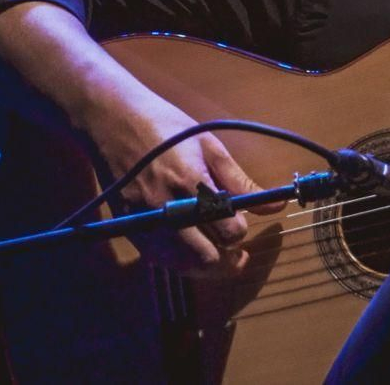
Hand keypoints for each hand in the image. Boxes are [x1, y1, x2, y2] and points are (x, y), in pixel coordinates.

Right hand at [86, 92, 283, 275]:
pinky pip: (160, 261)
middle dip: (229, 259)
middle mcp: (169, 210)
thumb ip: (242, 182)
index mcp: (193, 185)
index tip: (241, 220)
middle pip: (208, 258)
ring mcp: (146, 223)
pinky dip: (181, 263)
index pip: (229, 230)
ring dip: (206, 266)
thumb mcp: (210, 148)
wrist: (114, 122)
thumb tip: (276, 206)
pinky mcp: (130, 229)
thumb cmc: (167, 130)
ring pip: (184, 266)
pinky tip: (190, 250)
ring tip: (218, 254)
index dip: (241, 230)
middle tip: (239, 253)